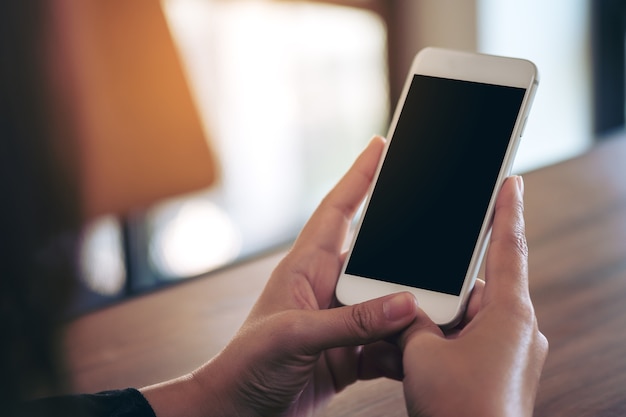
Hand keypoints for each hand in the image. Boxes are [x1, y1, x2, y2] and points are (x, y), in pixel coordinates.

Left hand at [141, 136, 418, 416]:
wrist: (237, 411)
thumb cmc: (245, 365)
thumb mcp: (295, 336)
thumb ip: (350, 321)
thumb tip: (405, 303)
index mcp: (305, 268)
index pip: (337, 211)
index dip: (358, 177)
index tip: (380, 146)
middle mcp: (326, 289)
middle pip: (377, 261)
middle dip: (407, 259)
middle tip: (441, 255)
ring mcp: (339, 321)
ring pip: (388, 305)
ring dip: (410, 313)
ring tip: (436, 317)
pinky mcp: (349, 353)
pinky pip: (387, 343)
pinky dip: (403, 349)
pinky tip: (415, 355)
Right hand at [399, 176, 548, 416]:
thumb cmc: (460, 409)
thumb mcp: (420, 353)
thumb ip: (413, 320)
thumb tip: (408, 309)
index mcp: (509, 314)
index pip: (509, 247)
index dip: (507, 209)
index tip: (511, 182)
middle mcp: (518, 330)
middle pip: (476, 289)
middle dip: (442, 292)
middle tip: (416, 294)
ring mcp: (512, 353)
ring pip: (469, 319)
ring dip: (439, 324)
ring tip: (410, 341)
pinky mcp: (502, 371)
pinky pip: (472, 343)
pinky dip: (447, 344)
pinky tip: (419, 358)